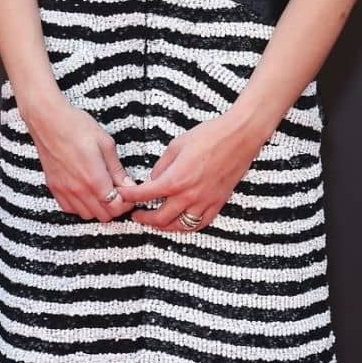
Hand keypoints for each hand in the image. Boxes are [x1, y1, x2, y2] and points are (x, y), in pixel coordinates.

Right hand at [24, 93, 135, 222]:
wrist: (47, 120)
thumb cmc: (76, 126)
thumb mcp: (105, 143)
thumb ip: (117, 169)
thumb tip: (128, 185)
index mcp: (94, 178)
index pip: (116, 207)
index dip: (126, 203)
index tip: (128, 193)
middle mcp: (78, 189)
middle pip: (103, 215)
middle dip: (115, 206)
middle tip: (118, 191)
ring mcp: (64, 191)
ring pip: (87, 215)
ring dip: (98, 208)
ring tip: (102, 191)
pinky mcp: (54, 188)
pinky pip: (70, 209)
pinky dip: (81, 206)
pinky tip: (85, 191)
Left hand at [114, 110, 264, 231]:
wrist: (240, 137)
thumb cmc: (209, 136)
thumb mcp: (176, 145)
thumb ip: (162, 166)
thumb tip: (154, 179)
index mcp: (176, 179)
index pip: (145, 194)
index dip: (130, 197)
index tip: (122, 197)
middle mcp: (189, 195)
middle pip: (160, 218)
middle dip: (144, 219)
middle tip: (136, 215)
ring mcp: (205, 202)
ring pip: (180, 226)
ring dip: (164, 226)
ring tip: (155, 222)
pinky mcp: (218, 203)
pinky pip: (200, 224)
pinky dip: (187, 226)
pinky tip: (180, 223)